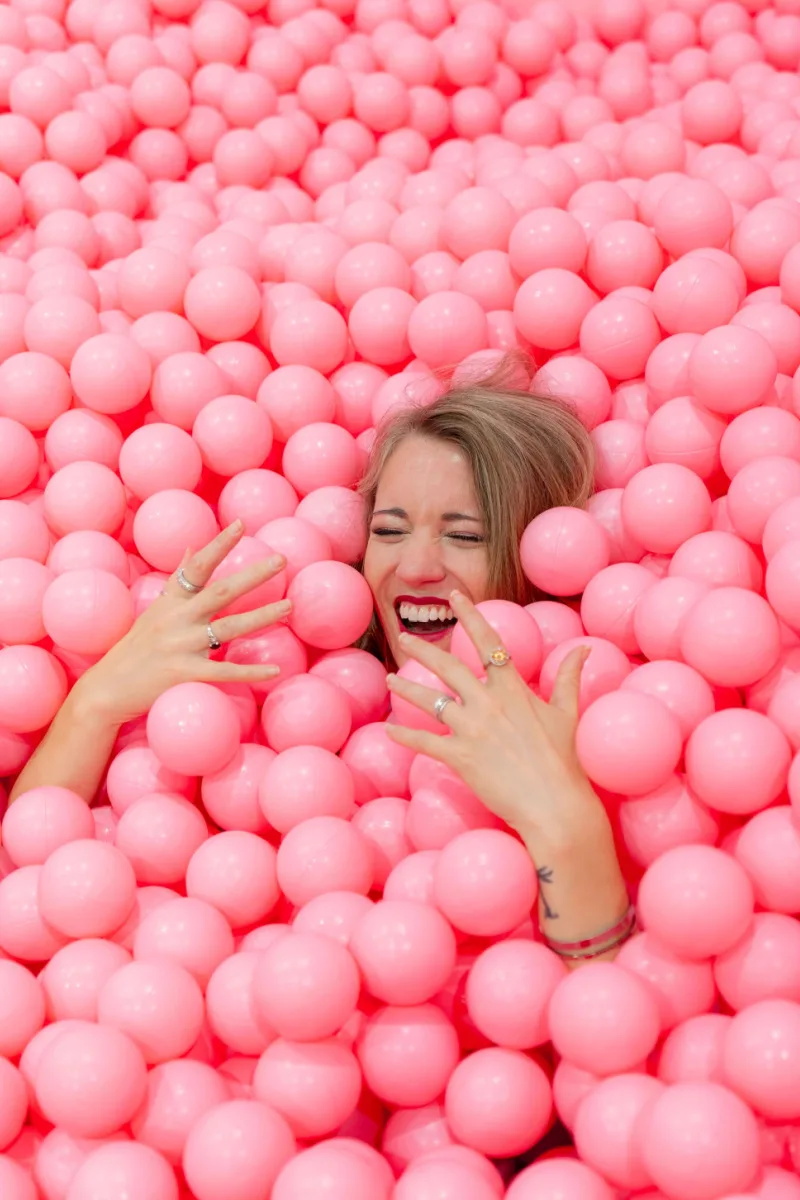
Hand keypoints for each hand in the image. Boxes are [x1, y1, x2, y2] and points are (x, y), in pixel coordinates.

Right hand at [76, 521, 290, 726]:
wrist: (106, 689)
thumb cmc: (134, 648)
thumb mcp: (153, 610)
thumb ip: (177, 581)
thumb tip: (193, 547)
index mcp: (171, 602)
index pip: (197, 566)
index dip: (219, 545)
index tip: (240, 524)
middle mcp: (178, 619)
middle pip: (222, 591)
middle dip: (253, 575)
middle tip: (281, 560)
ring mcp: (181, 646)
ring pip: (230, 628)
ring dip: (262, 616)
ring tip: (288, 606)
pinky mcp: (185, 674)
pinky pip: (225, 671)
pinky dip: (251, 671)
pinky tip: (275, 669)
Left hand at [385, 591, 601, 842]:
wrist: (555, 805)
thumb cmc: (564, 761)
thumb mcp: (567, 714)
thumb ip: (569, 677)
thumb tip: (584, 648)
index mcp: (513, 689)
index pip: (488, 643)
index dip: (471, 617)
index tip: (456, 598)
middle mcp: (488, 703)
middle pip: (448, 667)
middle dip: (423, 650)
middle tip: (403, 637)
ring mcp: (471, 729)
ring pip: (430, 701)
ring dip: (407, 688)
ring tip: (391, 679)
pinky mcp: (460, 756)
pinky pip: (424, 741)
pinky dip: (405, 734)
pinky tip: (389, 729)